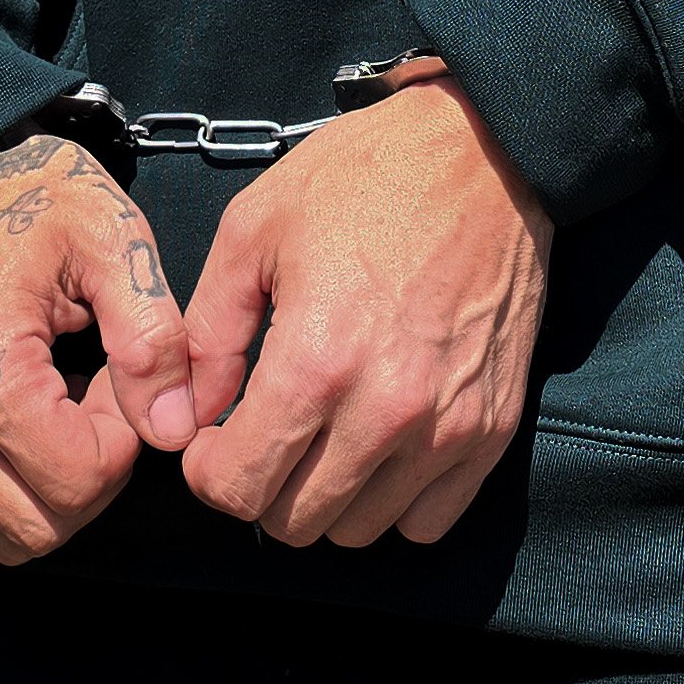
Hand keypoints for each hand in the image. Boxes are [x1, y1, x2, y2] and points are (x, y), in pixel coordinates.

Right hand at [0, 131, 197, 566]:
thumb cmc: (38, 199)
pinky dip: (16, 484)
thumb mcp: (115, 240)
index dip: (125, 439)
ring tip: (68, 403)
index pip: (78, 480)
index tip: (124, 376)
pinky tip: (34, 414)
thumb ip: (153, 338)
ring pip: (5, 534)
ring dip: (54, 486)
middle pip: (40, 527)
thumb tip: (174, 433)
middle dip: (91, 474)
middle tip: (102, 393)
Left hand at [179, 64, 551, 550]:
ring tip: (321, 435)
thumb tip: (190, 413)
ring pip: (357, 530)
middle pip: (294, 521)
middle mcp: (385, 412)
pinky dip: (393, 502)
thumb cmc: (366, 177)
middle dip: (261, 485)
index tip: (212, 439)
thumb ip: (209, 333)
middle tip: (263, 434)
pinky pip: (426, 522)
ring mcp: (447, 428)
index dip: (207, 472)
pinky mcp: (493, 429)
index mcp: (315, 361)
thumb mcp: (255, 229)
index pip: (237, 487)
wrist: (486, 153)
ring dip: (325, 496)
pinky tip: (377, 447)